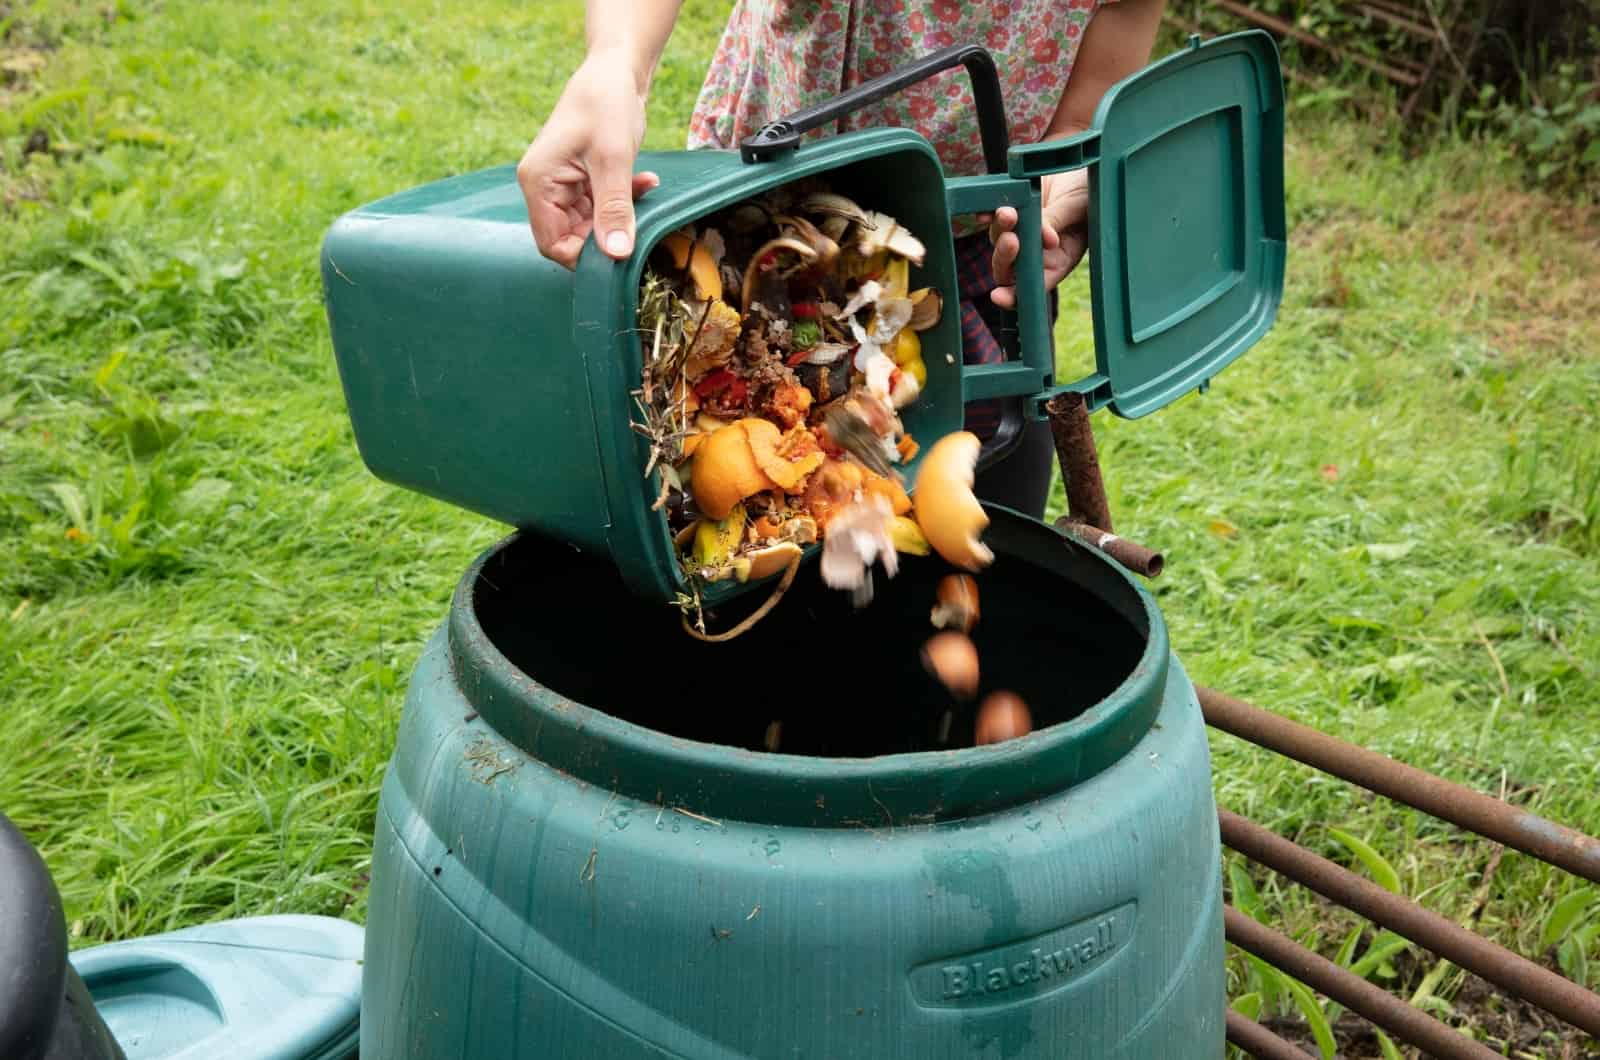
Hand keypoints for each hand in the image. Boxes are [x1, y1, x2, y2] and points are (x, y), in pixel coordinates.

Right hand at [516, 53, 660, 268]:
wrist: (616, 70)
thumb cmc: (606, 104)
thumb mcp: (613, 159)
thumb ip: (614, 209)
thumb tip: (617, 254)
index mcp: (539, 182)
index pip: (551, 243)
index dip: (583, 257)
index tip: (618, 252)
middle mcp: (544, 187)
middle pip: (571, 237)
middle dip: (607, 235)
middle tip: (639, 224)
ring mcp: (563, 184)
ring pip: (591, 224)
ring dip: (621, 215)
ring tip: (644, 188)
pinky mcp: (583, 180)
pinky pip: (602, 206)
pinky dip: (626, 200)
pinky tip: (647, 181)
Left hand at [988, 168, 1089, 309]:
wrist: (1079, 163)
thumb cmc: (1089, 192)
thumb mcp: (1079, 208)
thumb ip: (1059, 222)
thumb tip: (1044, 238)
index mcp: (1059, 260)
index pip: (1033, 286)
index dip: (1014, 296)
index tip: (999, 296)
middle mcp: (1037, 251)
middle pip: (1009, 267)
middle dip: (1006, 257)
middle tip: (1012, 239)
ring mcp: (1021, 230)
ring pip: (999, 241)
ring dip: (1000, 230)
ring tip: (1009, 213)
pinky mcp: (1011, 209)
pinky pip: (991, 217)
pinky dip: (986, 216)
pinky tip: (984, 212)